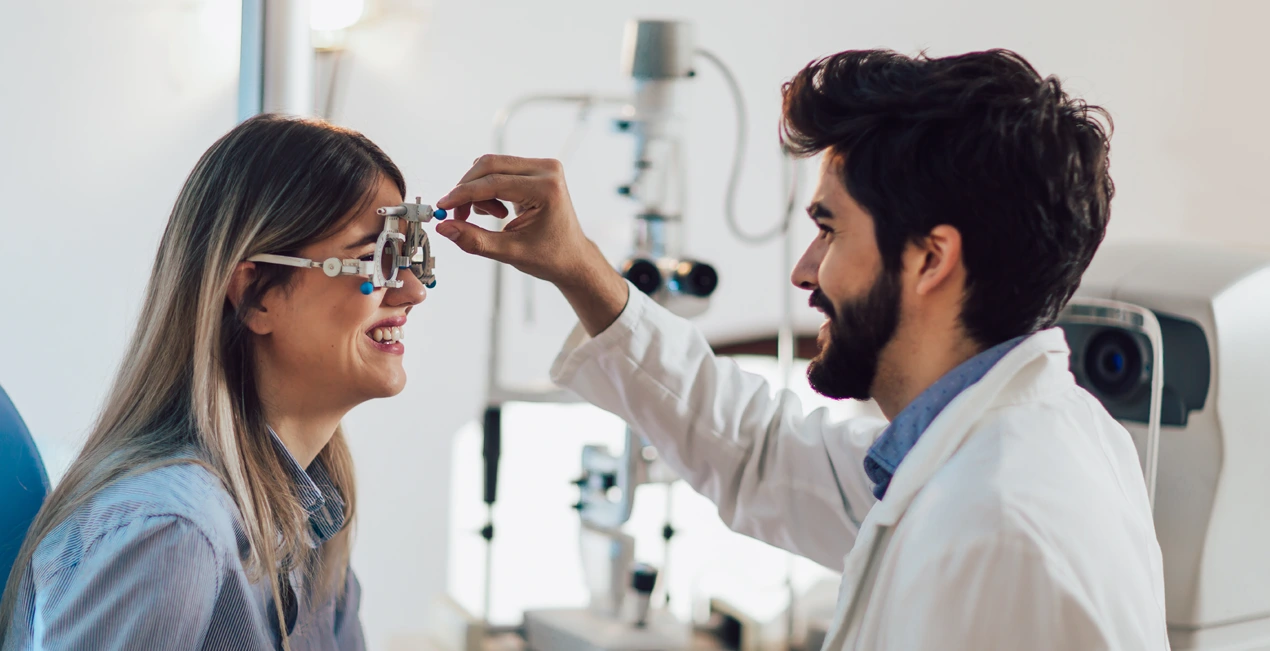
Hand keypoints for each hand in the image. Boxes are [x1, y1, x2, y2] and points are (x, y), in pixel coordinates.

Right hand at [435, 155, 600, 285]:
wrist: (572, 257)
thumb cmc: (550, 256)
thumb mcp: (510, 252)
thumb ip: (474, 240)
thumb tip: (444, 227)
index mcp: (546, 189)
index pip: (493, 183)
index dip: (462, 194)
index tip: (442, 206)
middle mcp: (547, 170)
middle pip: (489, 165)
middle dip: (466, 190)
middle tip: (457, 215)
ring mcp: (543, 167)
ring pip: (492, 166)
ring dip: (477, 191)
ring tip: (486, 218)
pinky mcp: (536, 170)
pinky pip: (500, 170)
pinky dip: (488, 189)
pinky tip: (496, 212)